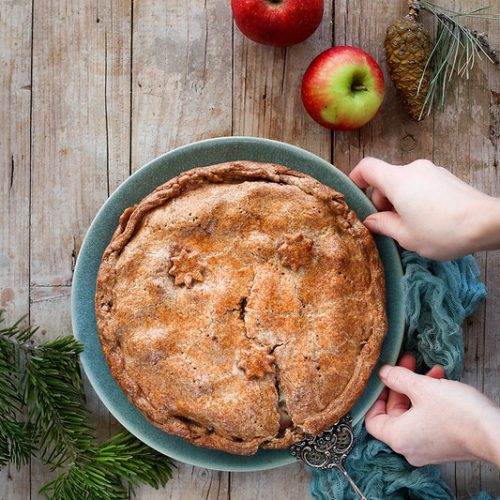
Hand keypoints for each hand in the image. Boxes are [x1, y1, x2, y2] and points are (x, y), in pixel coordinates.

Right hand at [349, 158, 499, 259]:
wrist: (487, 224)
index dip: (355, 179)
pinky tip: (428, 221)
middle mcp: (413, 169)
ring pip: (404, 184)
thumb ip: (382, 225)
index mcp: (397, 180)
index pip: (366, 167)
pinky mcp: (446, 178)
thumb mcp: (405, 235)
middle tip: (390, 226)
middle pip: (385, 179)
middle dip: (382, 201)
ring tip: (412, 227)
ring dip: (400, 203)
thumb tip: (371, 220)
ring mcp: (432, 171)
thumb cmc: (442, 230)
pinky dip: (415, 200)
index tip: (355, 196)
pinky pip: (420, 186)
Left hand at [365, 354, 499, 466]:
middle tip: (405, 363)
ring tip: (428, 368)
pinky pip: (427, 418)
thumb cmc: (458, 414)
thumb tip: (383, 373)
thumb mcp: (422, 387)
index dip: (374, 397)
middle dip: (400, 384)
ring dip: (417, 388)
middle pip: (393, 412)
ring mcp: (427, 447)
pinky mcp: (443, 443)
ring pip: (412, 412)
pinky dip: (429, 399)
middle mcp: (410, 447)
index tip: (380, 380)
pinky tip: (439, 379)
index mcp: (398, 438)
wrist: (495, 432)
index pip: (372, 420)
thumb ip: (397, 378)